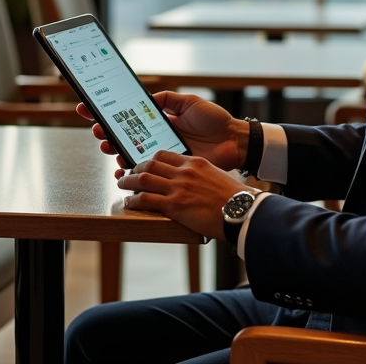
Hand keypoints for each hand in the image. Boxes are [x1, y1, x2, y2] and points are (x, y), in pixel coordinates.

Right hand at [75, 91, 248, 177]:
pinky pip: (144, 172)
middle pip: (122, 135)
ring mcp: (160, 153)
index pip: (128, 115)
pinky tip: (120, 169)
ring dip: (113, 150)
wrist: (233, 141)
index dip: (107, 112)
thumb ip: (167, 99)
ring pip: (128, 153)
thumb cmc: (214, 121)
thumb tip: (146, 99)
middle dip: (105, 132)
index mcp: (159, 120)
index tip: (88, 108)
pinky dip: (129, 171)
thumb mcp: (189, 102)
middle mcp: (156, 137)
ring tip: (106, 146)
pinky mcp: (167, 168)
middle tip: (98, 130)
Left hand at [118, 150, 252, 240]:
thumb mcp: (217, 177)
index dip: (150, 159)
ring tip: (122, 184)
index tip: (144, 164)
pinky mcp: (174, 205)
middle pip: (150, 163)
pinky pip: (146, 199)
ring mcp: (178, 187)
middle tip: (128, 172)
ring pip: (143, 178)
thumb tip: (195, 184)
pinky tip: (129, 202)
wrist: (243, 211)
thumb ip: (202, 176)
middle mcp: (184, 171)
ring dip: (128, 181)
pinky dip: (134, 200)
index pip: (165, 155)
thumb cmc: (235, 198)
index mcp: (195, 162)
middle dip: (135, 167)